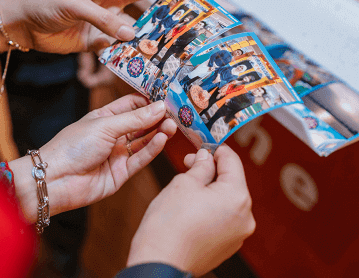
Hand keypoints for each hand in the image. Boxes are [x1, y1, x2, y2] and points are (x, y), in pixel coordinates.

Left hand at [0, 0, 191, 54]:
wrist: (22, 25)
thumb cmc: (44, 3)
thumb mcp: (73, 5)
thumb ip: (102, 19)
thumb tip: (131, 34)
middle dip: (170, 2)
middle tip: (196, 5)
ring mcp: (105, 19)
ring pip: (137, 24)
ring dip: (154, 31)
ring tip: (180, 36)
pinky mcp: (98, 39)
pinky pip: (121, 45)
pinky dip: (133, 51)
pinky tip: (150, 57)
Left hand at [9, 95, 176, 221]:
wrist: (56, 179)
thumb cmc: (73, 146)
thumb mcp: (105, 125)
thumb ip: (134, 119)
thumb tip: (160, 107)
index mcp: (103, 118)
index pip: (131, 105)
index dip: (148, 101)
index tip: (167, 97)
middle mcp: (112, 135)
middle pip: (140, 124)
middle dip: (157, 118)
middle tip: (176, 113)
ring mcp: (117, 154)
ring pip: (143, 142)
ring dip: (158, 133)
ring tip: (172, 125)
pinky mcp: (121, 173)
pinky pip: (141, 159)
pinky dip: (152, 149)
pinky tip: (162, 139)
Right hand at [126, 146, 255, 275]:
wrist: (160, 261)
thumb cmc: (169, 223)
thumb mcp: (183, 183)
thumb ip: (200, 166)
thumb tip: (206, 157)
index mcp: (237, 197)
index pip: (232, 160)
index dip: (214, 148)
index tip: (199, 144)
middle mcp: (245, 217)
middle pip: (231, 182)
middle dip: (209, 171)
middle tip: (186, 165)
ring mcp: (237, 234)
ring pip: (225, 201)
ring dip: (208, 190)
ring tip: (183, 191)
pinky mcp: (227, 246)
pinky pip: (221, 218)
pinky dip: (208, 209)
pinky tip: (187, 210)